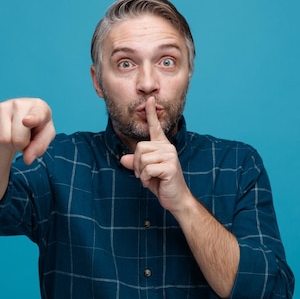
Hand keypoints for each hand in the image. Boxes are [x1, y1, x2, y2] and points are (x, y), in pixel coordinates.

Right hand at [0, 98, 55, 163]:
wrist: (19, 118)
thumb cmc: (35, 127)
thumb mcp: (44, 137)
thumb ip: (39, 148)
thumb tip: (27, 159)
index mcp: (40, 107)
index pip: (36, 115)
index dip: (32, 119)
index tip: (26, 121)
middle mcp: (20, 104)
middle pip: (18, 139)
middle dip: (21, 146)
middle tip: (24, 139)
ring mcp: (3, 106)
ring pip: (3, 139)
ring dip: (9, 144)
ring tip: (14, 135)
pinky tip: (5, 132)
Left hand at [120, 97, 190, 211]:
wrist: (176, 198)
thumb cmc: (162, 183)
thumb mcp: (145, 172)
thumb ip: (135, 163)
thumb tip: (123, 159)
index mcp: (162, 146)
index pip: (155, 127)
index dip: (151, 113)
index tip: (149, 99)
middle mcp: (168, 147)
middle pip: (140, 147)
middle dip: (137, 164)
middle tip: (144, 175)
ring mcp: (170, 156)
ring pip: (142, 158)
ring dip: (141, 173)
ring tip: (149, 179)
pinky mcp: (170, 167)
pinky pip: (147, 169)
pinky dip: (145, 179)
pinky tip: (152, 183)